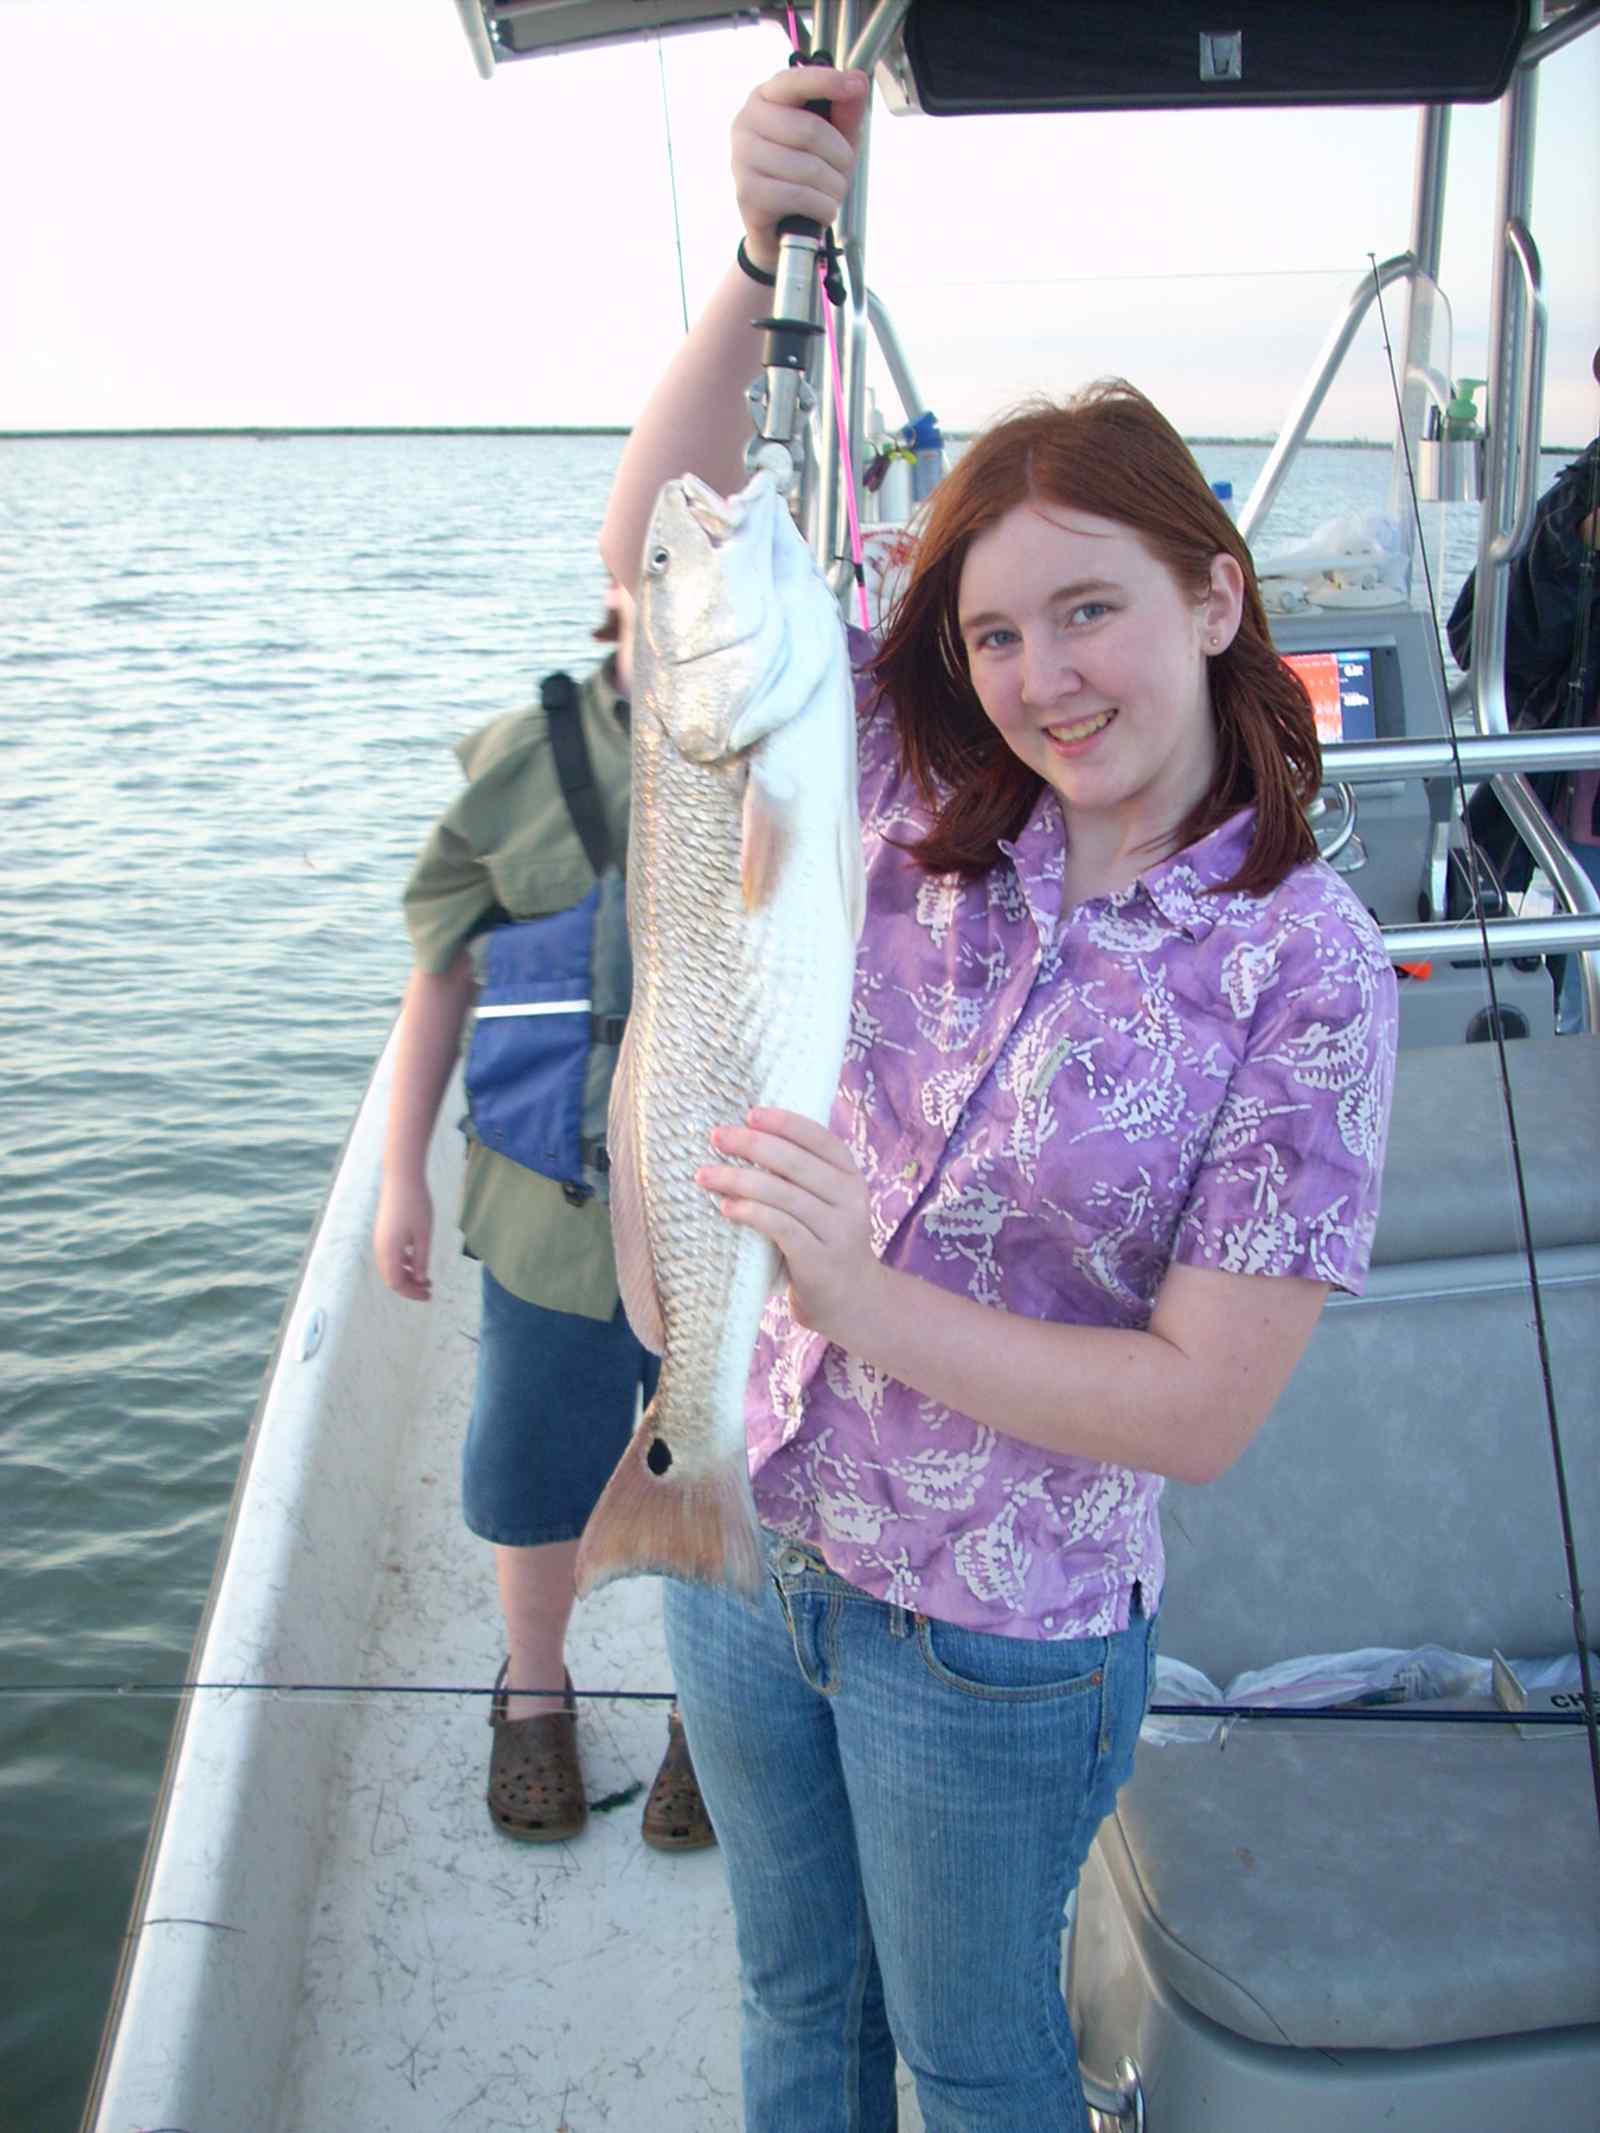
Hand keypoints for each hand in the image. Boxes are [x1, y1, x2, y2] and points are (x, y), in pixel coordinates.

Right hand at [374, 1173, 434, 1302]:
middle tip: (429, 1290)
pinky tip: (418, 1262)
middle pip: (392, 1278)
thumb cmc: (416, 1205)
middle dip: (410, 1287)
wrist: (402, 1178)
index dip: (412, 1293)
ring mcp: (380, 1240)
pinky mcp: (383, 1233)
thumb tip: (420, 1280)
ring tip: (427, 1279)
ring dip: (407, 1276)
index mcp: (389, 1252)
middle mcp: (380, 1248)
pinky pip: (391, 1256)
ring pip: (391, 1268)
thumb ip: (421, 1259)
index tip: (429, 1296)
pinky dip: (403, 1264)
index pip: (397, 1283)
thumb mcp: (423, 1235)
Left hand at [697, 1106, 882, 1345]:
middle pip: (797, 1163)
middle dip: (752, 1145)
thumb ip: (799, 1173)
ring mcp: (838, 1231)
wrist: (851, 1299)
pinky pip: (781, 1228)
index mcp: (850, 1175)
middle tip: (717, 1136)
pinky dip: (751, 1213)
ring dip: (739, 1180)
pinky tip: (726, 1208)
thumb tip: (744, 1136)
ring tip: (706, 1175)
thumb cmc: (823, 1239)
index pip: (820, 1138)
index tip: (749, 1113)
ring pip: (784, 1195)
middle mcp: (850, 1199)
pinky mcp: (819, 1260)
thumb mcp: (824, 1200)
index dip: (785, 1123)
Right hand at [731, 64, 868, 270]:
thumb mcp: (832, 139)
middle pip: (810, 130)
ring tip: (831, 196)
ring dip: (834, 188)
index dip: (827, 81)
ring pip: (808, 168)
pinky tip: (822, 211)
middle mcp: (746, 123)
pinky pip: (799, 196)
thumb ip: (844, 111)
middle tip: (844, 173)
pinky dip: (822, 208)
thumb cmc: (805, 176)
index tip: (856, 85)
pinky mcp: (747, 193)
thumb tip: (858, 81)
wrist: (780, 230)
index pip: (795, 81)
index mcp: (764, 99)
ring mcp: (741, 159)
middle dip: (840, 157)